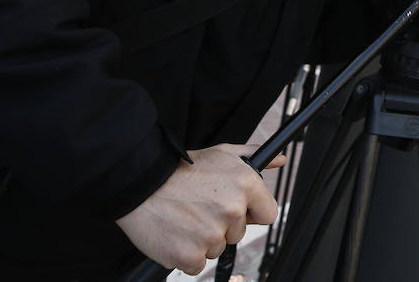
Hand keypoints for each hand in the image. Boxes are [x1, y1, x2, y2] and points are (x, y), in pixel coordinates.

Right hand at [115, 143, 286, 274]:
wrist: (139, 182)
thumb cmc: (180, 169)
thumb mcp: (222, 154)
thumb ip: (254, 157)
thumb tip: (279, 161)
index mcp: (246, 184)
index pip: (268, 214)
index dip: (252, 213)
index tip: (235, 210)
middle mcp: (232, 210)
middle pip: (238, 233)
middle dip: (222, 225)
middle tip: (200, 208)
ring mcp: (211, 235)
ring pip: (217, 249)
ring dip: (203, 239)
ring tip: (185, 217)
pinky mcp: (190, 255)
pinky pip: (197, 264)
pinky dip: (186, 254)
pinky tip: (176, 233)